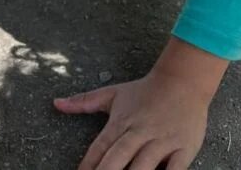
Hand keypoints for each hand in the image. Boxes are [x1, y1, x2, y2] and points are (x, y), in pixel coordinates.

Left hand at [54, 38, 228, 169]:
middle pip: (118, 158)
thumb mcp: (111, 94)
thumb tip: (56, 103)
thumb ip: (83, 102)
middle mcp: (140, 133)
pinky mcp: (184, 148)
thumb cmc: (144, 90)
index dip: (88, 164)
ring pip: (144, 167)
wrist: (183, 81)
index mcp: (121, 122)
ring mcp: (163, 141)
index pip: (100, 147)